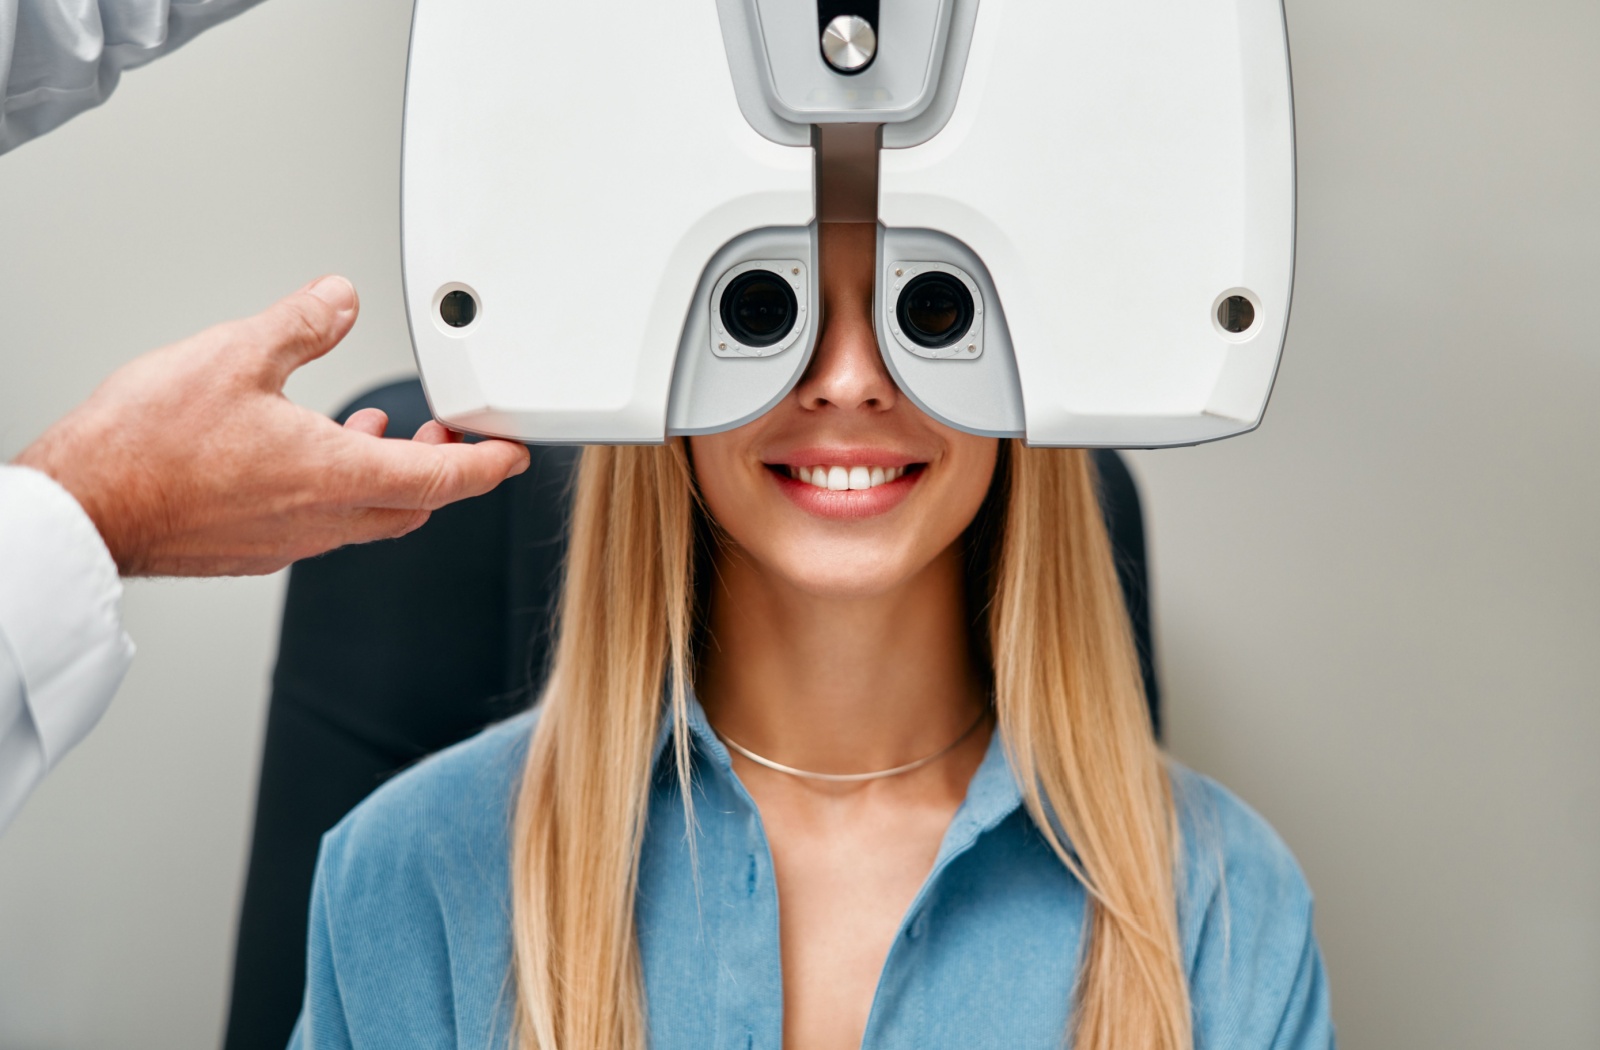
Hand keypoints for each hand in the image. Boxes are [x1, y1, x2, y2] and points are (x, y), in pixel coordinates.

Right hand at [13, 276, 530, 576]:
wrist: (83, 510)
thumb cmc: (146, 448)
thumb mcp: (236, 355)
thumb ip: (302, 325)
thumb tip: (340, 299)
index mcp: (335, 477)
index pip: (445, 480)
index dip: (490, 466)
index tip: (514, 455)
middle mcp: (321, 521)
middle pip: (414, 505)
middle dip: (445, 470)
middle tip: (451, 437)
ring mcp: (287, 541)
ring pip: (368, 516)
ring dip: (389, 477)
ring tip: (381, 433)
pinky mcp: (254, 548)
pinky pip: (322, 524)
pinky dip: (340, 489)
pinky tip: (311, 454)